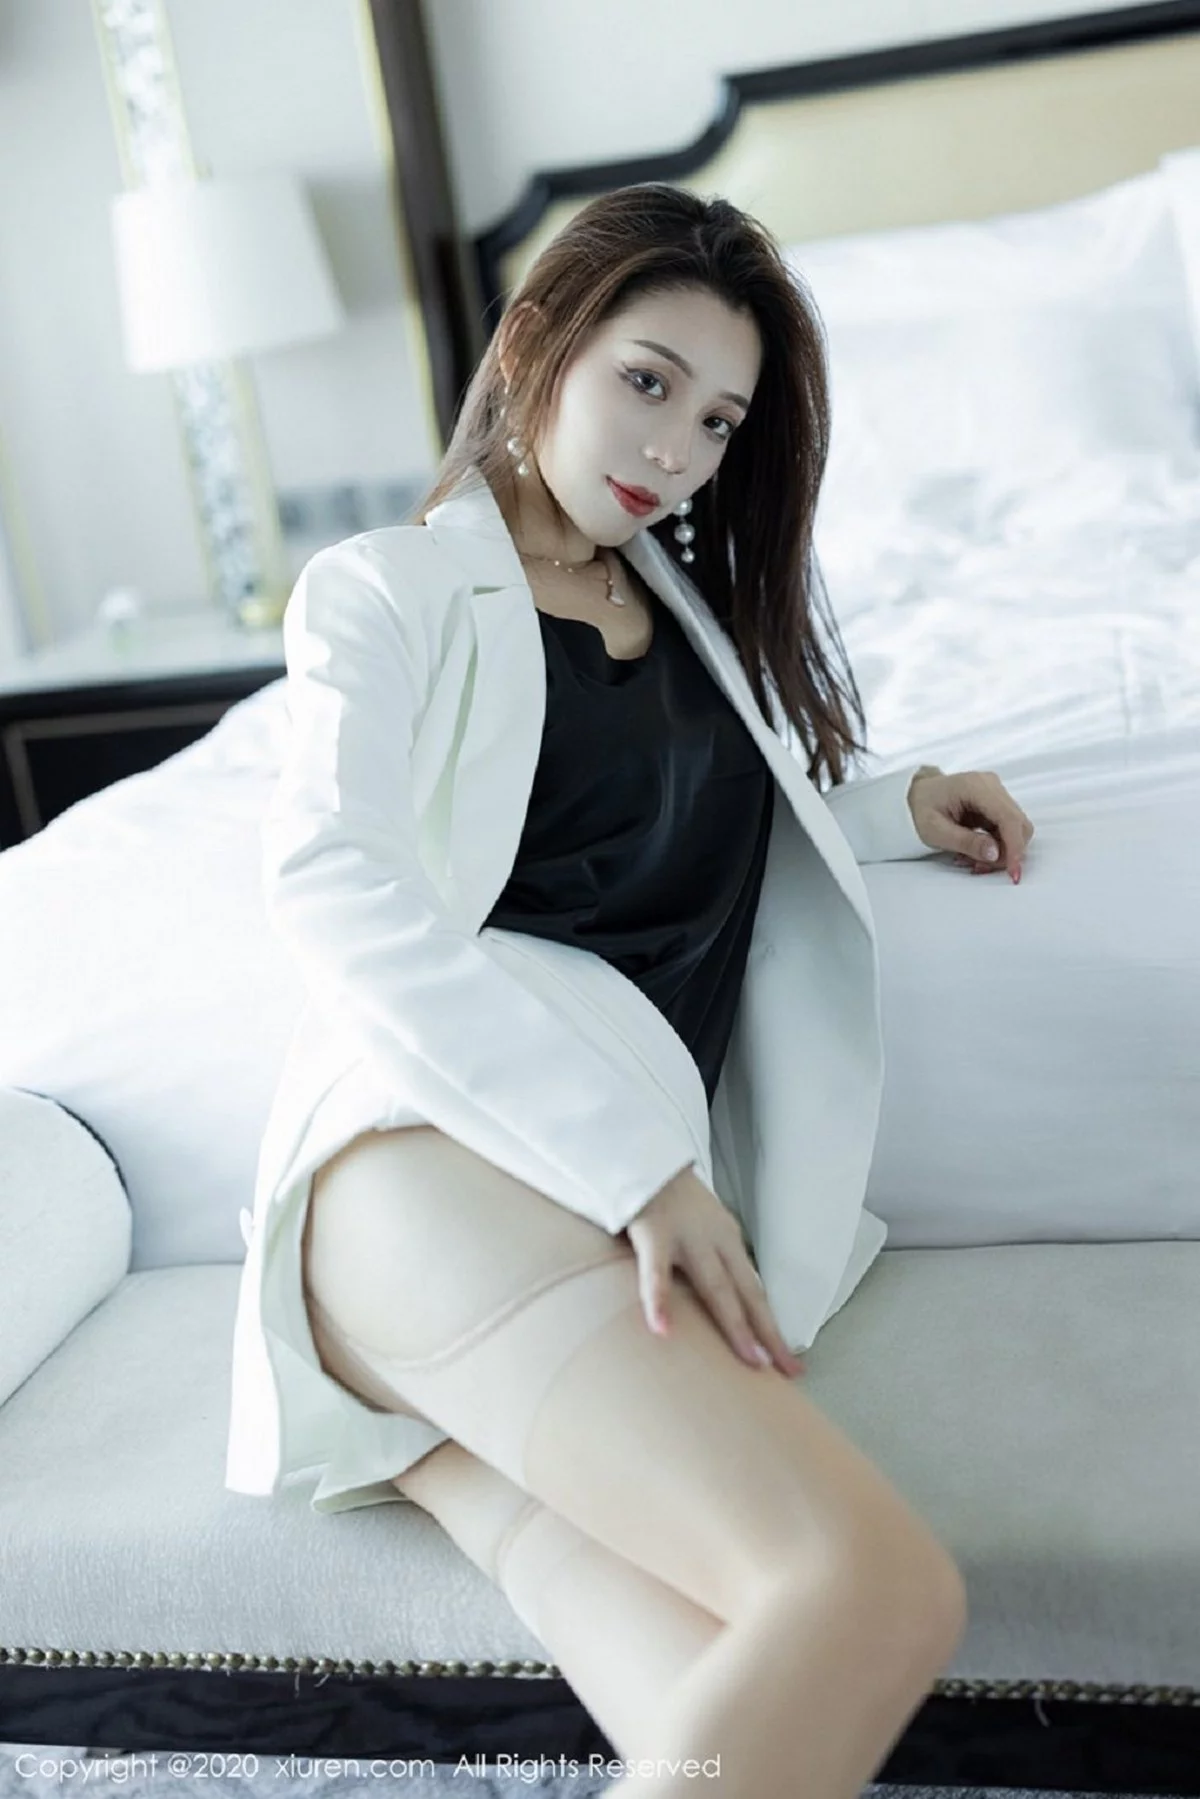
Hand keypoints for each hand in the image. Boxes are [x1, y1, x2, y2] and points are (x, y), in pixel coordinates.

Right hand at [623, 1166, 805, 1378]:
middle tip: (787, 1371)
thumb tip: (719, 1300)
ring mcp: (686, 1236)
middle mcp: (716, 1240)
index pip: (755, 1291)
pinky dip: (659, 1300)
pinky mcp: (653, 1231)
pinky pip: (655, 1272)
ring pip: (716, 1287)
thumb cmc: (668, 1198)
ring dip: (736, 1325)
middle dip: (768, 1334)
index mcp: (727, 1240)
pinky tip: (662, 1330)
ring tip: (751, 1360)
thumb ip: (708, 1258)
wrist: (642, 1154)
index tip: (791, 1364)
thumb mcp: (699, 1227)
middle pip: (748, 1294)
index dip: (772, 1327)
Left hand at [908, 768, 1034, 879]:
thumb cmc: (920, 809)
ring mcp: (995, 793)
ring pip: (1016, 828)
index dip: (1015, 846)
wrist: (915, 796)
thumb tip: (995, 854)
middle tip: (981, 868)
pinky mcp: (995, 804)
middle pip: (1018, 823)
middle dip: (1007, 852)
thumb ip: (966, 842)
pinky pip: (1006, 829)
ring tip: (975, 862)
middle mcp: (991, 786)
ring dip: (1002, 851)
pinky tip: (977, 853)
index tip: (1012, 872)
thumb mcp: (935, 831)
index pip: (1008, 817)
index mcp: (976, 786)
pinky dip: (997, 846)